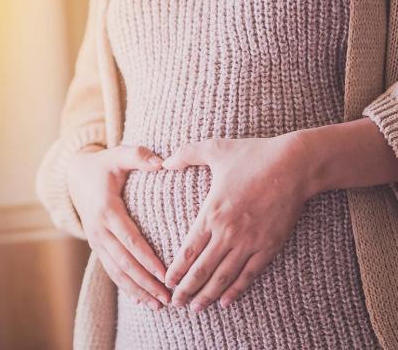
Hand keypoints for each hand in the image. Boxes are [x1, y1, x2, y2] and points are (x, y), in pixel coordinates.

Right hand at [67, 144, 170, 310]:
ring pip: (117, 271)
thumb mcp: (119, 154)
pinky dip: (125, 285)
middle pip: (125, 262)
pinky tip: (140, 297)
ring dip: (137, 289)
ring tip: (157, 304)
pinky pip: (110, 269)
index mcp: (107, 209)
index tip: (165, 274)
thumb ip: (139, 156)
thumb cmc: (103, 165)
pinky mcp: (97, 244)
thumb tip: (163, 163)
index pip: (130, 240)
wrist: (75, 175)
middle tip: (168, 297)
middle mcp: (99, 229)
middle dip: (146, 282)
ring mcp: (96, 239)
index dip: (147, 259)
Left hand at [162, 133, 314, 311]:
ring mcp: (250, 242)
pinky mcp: (269, 246)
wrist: (293, 164)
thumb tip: (163, 161)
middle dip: (186, 289)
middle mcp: (228, 232)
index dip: (176, 270)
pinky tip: (226, 301)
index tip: (167, 282)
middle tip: (175, 303)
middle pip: (202, 269)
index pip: (188, 250)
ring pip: (224, 277)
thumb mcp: (215, 148)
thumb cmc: (253, 155)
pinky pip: (250, 274)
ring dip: (208, 295)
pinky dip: (236, 290)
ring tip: (196, 308)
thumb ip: (186, 154)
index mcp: (212, 212)